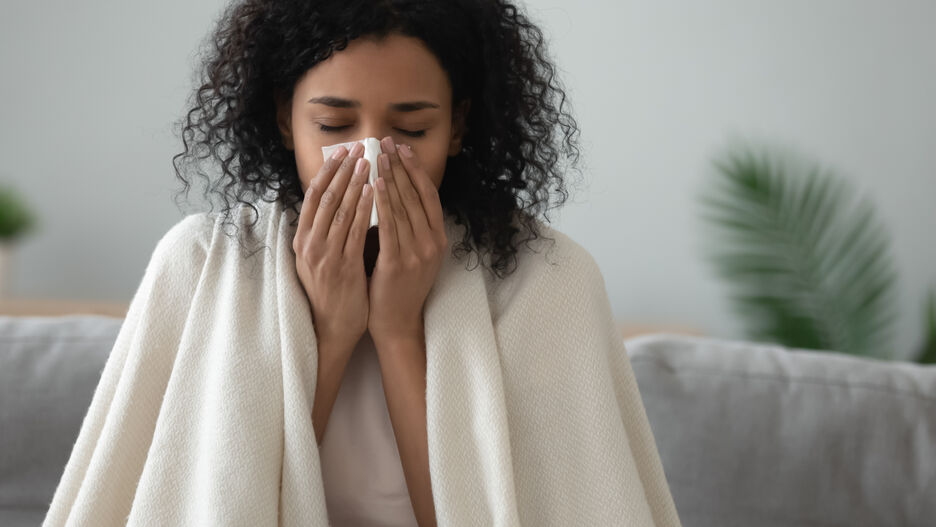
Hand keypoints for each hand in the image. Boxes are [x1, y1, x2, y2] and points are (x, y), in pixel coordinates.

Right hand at [293, 141, 374, 353]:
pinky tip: (374, 192)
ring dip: (355, 183)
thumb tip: (335, 202)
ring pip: (339, 210)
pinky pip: (354, 231)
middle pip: (325, 197)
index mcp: (301, 240)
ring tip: (368, 162)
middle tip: (359, 148)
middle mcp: (309, 244)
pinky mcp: (342, 267)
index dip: (327, 171)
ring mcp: (324, 255)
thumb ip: (324, 232)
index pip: (312, 196)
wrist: (331, 328)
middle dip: (342, 170)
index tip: (341, 152)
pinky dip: (364, 208)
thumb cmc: (330, 292)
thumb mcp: (318, 259)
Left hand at [367, 136, 447, 347]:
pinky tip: (373, 185)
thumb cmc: (398, 285)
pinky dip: (382, 203)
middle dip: (399, 167)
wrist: (396, 321)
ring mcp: (418, 253)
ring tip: (377, 156)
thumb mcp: (413, 252)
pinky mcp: (399, 263)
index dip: (415, 169)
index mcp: (438, 238)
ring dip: (390, 178)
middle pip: (415, 196)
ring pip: (403, 207)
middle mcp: (432, 243)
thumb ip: (408, 225)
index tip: (402, 148)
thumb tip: (393, 190)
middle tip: (386, 143)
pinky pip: (390, 226)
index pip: (428, 195)